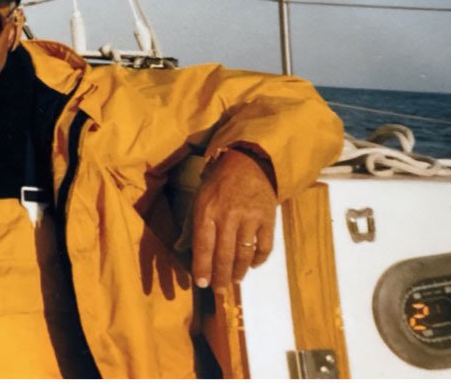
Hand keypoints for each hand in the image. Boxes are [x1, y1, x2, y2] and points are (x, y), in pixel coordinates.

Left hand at [185, 148, 276, 289]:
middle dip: (221, 277)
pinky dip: (258, 259)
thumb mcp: (200, 198)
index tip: (202, 284)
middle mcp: (228, 216)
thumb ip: (193, 224)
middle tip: (219, 290)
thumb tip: (182, 250)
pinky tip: (252, 264)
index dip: (203, 268)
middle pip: (224, 255)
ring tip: (234, 280)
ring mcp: (250, 218)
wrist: (248, 161)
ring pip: (244, 254)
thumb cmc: (219, 182)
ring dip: (239, 271)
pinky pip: (264, 246)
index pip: (203, 246)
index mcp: (207, 210)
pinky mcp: (268, 218)